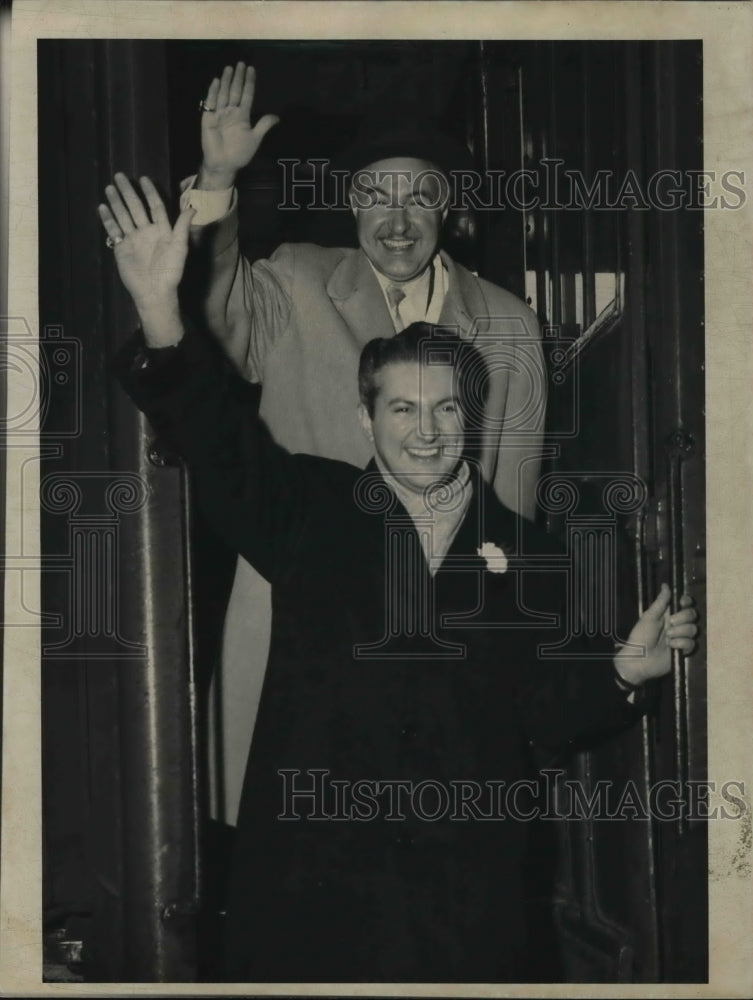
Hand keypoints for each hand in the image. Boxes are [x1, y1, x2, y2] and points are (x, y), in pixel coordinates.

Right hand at [98, 174, 194, 345]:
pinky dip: (108, 219)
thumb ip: (183, 226)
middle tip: (120, 176)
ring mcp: (133, 239)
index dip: (150, 192)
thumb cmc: (170, 272)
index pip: (155, 206)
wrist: (154, 292)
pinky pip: (114, 230)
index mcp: (162, 230)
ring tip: (109, 188)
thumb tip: (193, 207)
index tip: (143, 179)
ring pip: (123, 215)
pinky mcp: (122, 248)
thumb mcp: (180, 248)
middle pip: (136, 207)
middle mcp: (146, 231)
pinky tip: (102, 207)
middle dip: (128, 192)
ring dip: (116, 202)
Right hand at [199, 61, 278, 189]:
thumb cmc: (239, 153)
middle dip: (238, 78)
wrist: (224, 164)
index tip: (251, 69)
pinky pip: (211, 103)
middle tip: (241, 63)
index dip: (249, 83)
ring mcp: (220, 114)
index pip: (246, 95)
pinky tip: (217, 81)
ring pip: (224, 94)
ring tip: (230, 68)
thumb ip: (264, 126)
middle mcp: (231, 111)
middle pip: (235, 91)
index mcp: (242, 116)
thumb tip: (277, 117)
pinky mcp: (209, 118)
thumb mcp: (255, 138)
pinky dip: (213, 92)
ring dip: (227, 81)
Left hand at [614, 583, 698, 687]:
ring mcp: (681, 637)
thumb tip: (666, 584)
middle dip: (683, 618)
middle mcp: (677, 624)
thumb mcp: (648, 617)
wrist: (639, 660)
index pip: (684, 604)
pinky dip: (681, 644)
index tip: (682, 602)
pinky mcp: (684, 650)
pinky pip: (692, 643)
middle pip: (692, 615)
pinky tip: (671, 646)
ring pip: (693, 629)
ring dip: (680, 632)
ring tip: (668, 638)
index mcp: (668, 614)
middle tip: (670, 623)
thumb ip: (660, 602)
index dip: (686, 602)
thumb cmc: (640, 636)